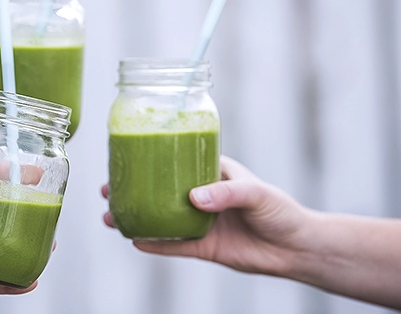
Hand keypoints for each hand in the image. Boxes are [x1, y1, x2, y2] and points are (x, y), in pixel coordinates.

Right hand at [102, 155, 315, 275]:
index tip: (127, 155)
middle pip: (158, 190)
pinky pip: (173, 245)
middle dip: (132, 189)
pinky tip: (134, 239)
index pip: (176, 160)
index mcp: (211, 173)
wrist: (296, 248)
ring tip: (111, 217)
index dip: (151, 158)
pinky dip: (154, 244)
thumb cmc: (280, 210)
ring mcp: (199, 222)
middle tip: (108, 189)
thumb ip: (226, 193)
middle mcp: (200, 196)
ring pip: (159, 218)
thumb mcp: (257, 193)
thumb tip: (193, 198)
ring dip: (136, 217)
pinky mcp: (202, 247)